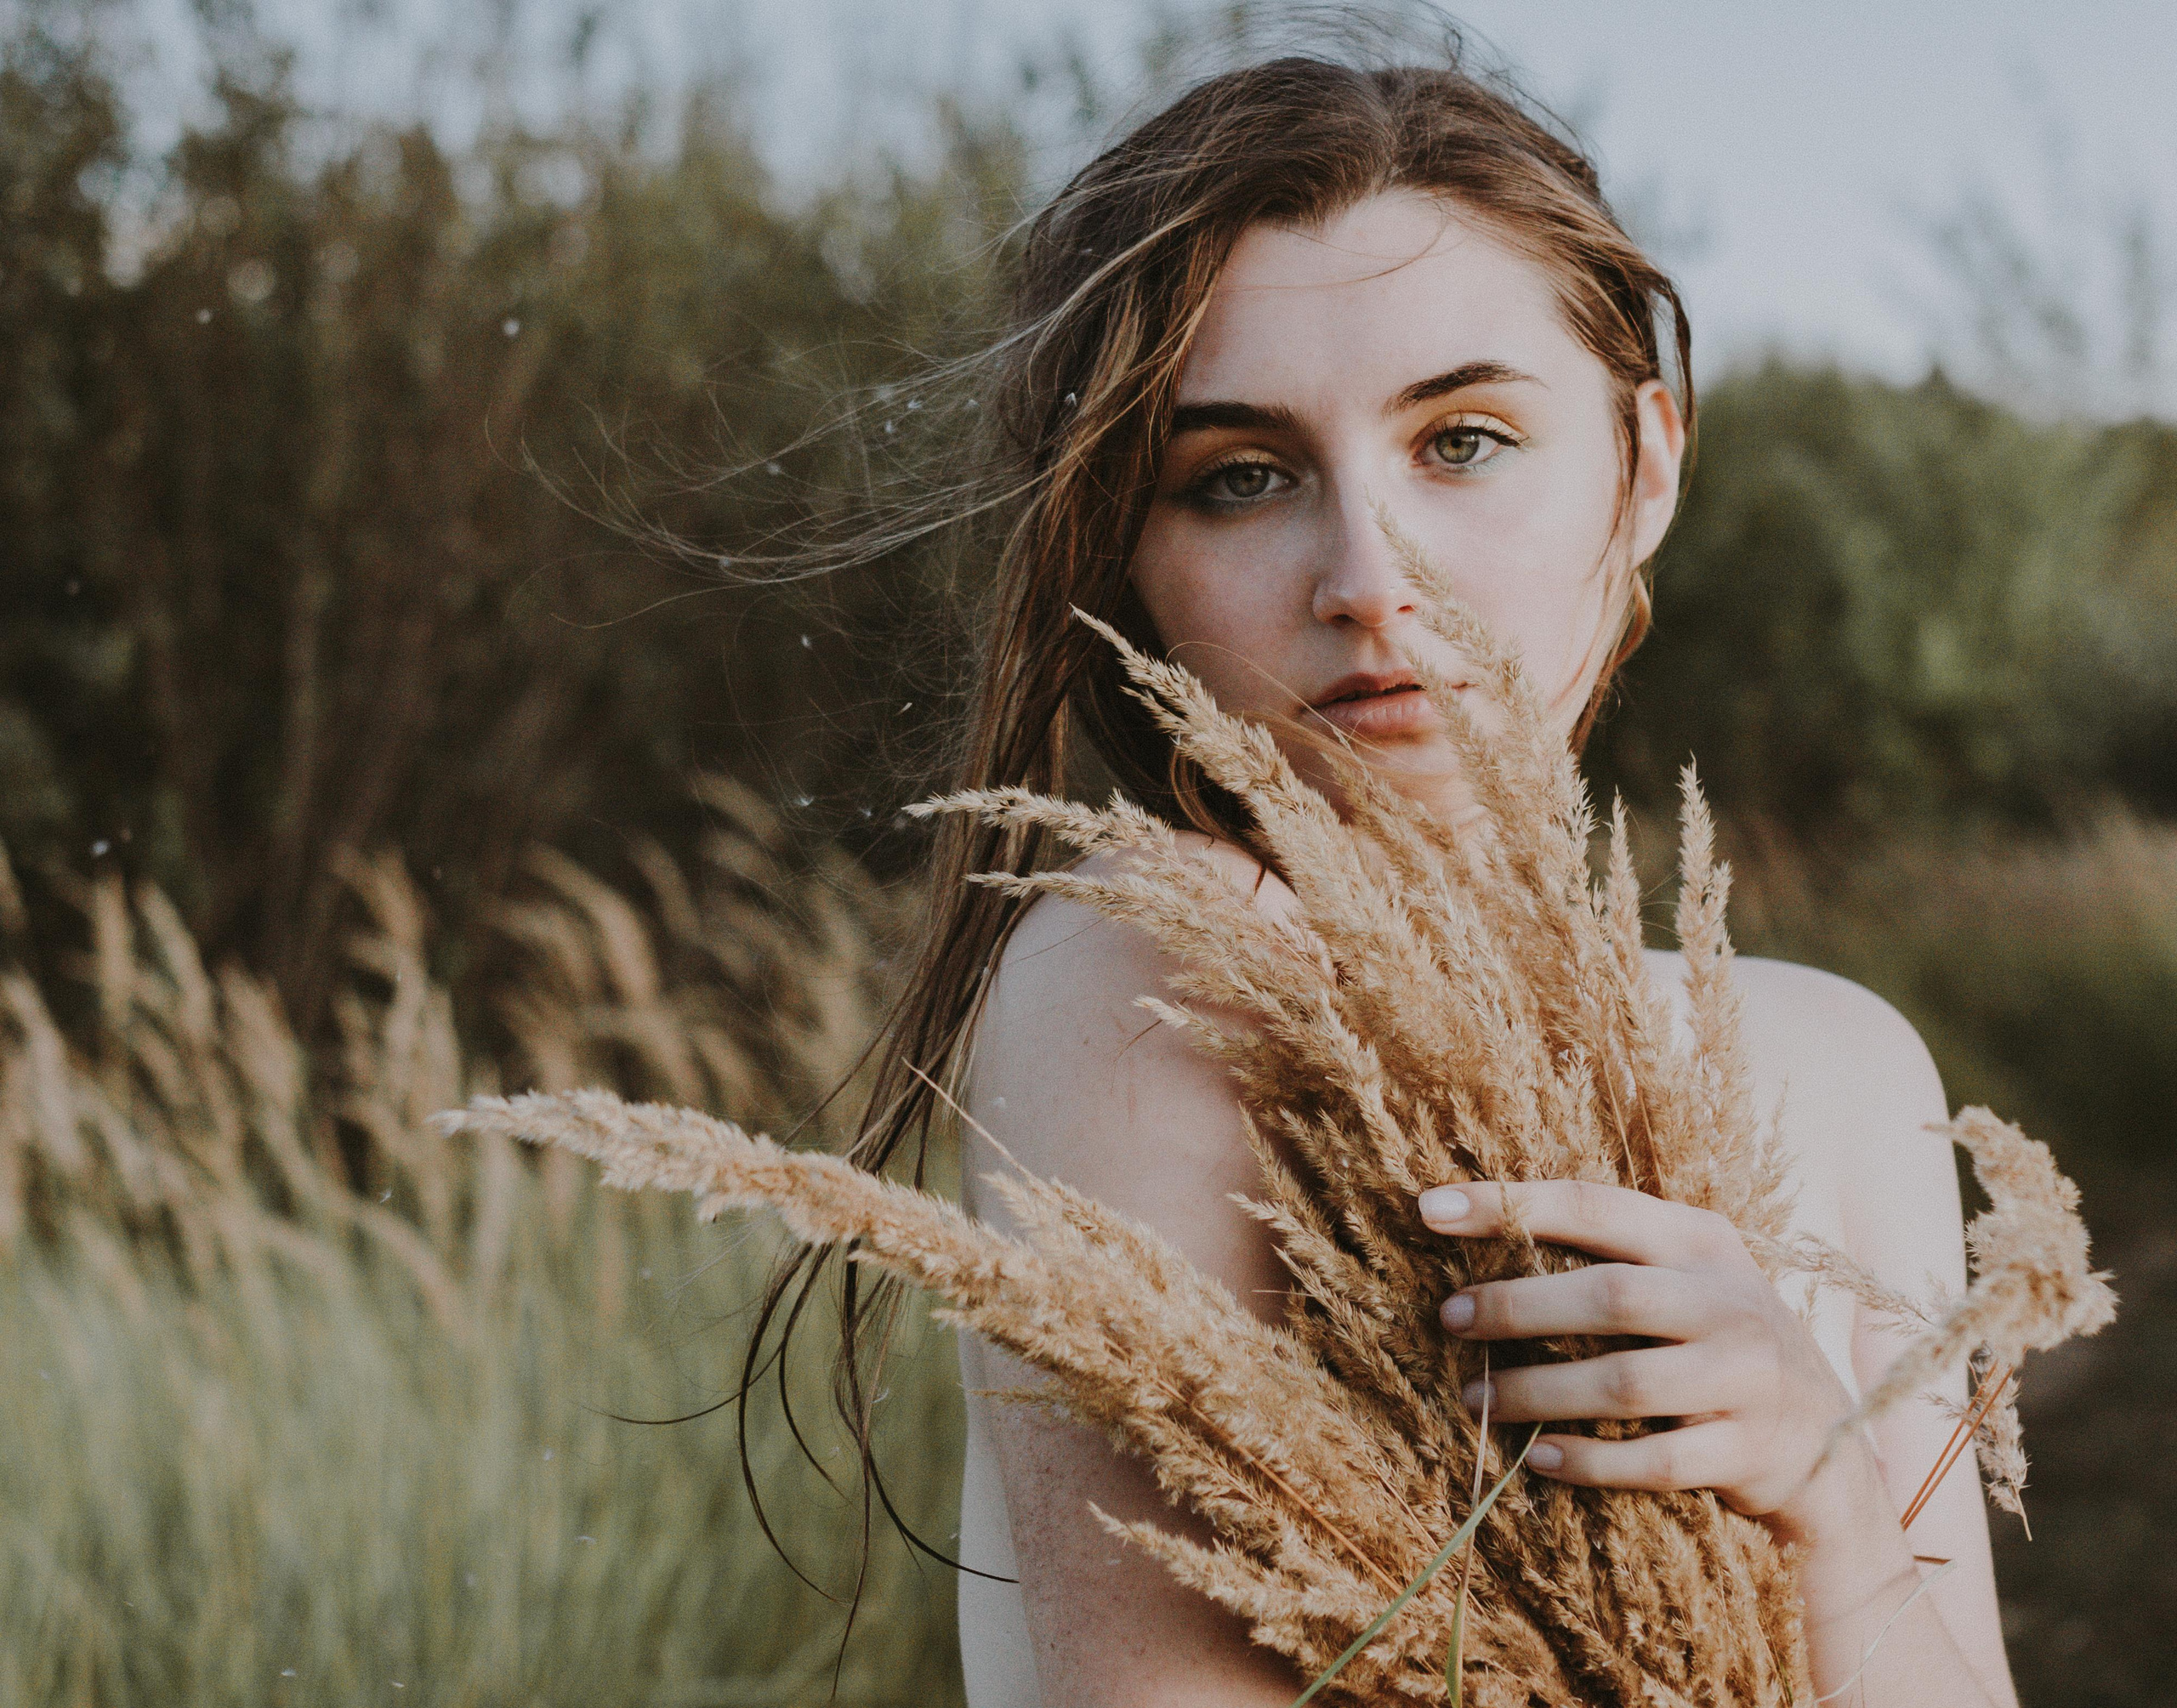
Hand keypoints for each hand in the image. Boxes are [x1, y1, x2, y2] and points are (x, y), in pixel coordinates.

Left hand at [1418, 1179, 1877, 1545]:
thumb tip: (1479, 1239)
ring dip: (1538, 1391)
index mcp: (1701, 1241)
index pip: (1594, 1206)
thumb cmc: (1718, 1343)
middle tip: (1451, 1318)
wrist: (1828, 1441)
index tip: (1430, 1209)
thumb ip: (1612, 1255)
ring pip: (1625, 1382)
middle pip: (1609, 1296)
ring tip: (1475, 1396)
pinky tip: (1536, 1457)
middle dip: (1518, 1307)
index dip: (1511, 1204)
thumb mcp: (1687, 1279)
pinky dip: (1588, 1460)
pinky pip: (1654, 1461)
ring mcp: (1745, 1378)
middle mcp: (1729, 1302)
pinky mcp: (1748, 1452)